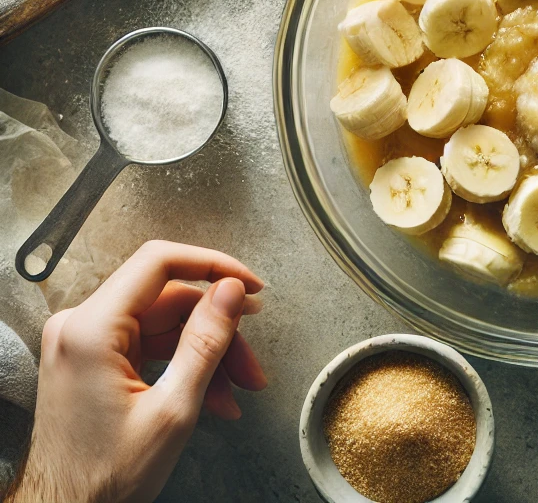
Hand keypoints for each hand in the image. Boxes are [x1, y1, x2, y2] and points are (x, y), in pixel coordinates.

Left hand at [9, 241, 265, 502]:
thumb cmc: (101, 480)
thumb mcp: (172, 409)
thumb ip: (206, 341)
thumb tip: (230, 291)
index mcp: (91, 330)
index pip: (160, 262)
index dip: (213, 266)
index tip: (248, 285)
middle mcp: (81, 326)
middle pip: (170, 300)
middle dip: (218, 330)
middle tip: (251, 357)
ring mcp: (85, 343)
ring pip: (167, 324)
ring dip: (208, 353)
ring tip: (238, 388)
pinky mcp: (93, 359)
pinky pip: (152, 344)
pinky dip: (184, 364)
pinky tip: (213, 395)